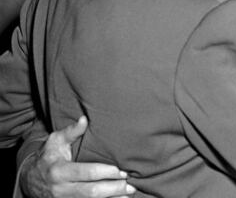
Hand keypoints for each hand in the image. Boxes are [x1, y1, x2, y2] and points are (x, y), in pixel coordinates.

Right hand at [19, 116, 134, 197]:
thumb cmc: (48, 157)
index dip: (106, 172)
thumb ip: (71, 131)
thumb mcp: (55, 141)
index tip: (122, 171)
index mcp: (58, 170)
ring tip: (129, 194)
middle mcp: (60, 189)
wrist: (29, 180)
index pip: (86, 173)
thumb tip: (84, 119)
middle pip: (91, 192)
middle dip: (113, 189)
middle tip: (131, 185)